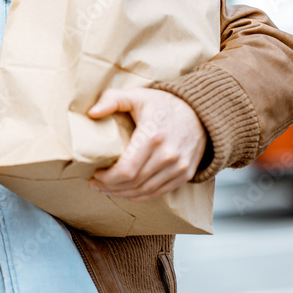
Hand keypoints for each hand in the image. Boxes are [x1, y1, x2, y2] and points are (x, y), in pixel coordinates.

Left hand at [86, 88, 207, 201]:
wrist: (200, 114)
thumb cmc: (163, 104)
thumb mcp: (137, 95)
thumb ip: (112, 100)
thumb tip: (92, 112)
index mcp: (152, 136)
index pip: (126, 169)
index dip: (107, 178)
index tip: (94, 174)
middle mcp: (168, 155)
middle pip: (133, 183)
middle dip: (110, 187)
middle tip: (95, 184)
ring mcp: (179, 167)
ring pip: (145, 191)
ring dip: (122, 194)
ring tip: (106, 189)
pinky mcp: (185, 174)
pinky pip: (158, 193)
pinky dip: (139, 196)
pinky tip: (126, 192)